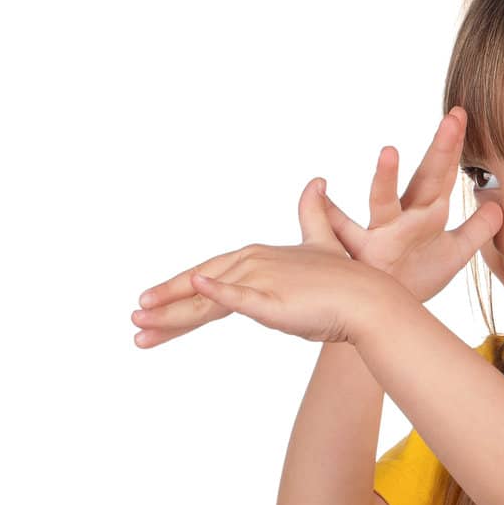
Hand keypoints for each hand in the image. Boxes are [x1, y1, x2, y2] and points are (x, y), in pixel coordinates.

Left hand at [132, 181, 387, 346]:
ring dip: (173, 312)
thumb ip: (311, 214)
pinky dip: (217, 291)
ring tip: (141, 323)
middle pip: (198, 288)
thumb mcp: (320, 245)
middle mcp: (251, 265)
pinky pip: (239, 296)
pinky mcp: (272, 299)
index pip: (207, 275)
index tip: (149, 306)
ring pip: (206, 299)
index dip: (175, 291)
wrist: (370, 299)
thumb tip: (317, 181)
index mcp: (255, 259)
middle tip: (133, 323)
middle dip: (163, 306)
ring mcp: (260, 281)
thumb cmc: (345, 282)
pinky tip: (197, 287)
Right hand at [319, 107, 502, 303]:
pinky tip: (317, 190)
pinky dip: (323, 213)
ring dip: (385, 178)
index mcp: (427, 213)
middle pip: (427, 179)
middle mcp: (405, 216)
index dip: (456, 148)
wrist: (385, 309)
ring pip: (383, 202)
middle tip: (454, 118)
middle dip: (441, 150)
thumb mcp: (453, 254)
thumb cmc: (415, 276)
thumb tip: (498, 206)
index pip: (445, 176)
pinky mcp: (362, 254)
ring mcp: (382, 232)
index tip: (462, 114)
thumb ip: (476, 230)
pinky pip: (341, 232)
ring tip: (389, 152)